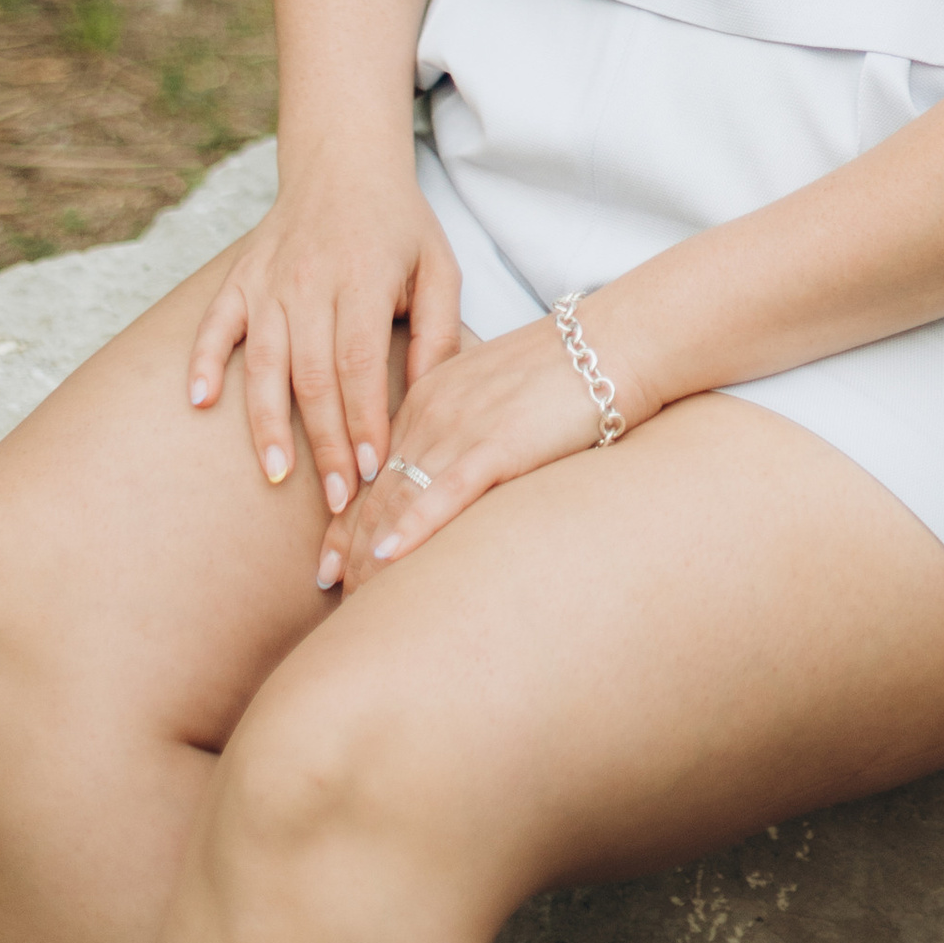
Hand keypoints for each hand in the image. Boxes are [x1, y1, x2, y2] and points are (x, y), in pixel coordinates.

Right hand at [185, 148, 461, 526]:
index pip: (360, 363)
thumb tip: (430, 398)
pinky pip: (215, 324)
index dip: (364, 419)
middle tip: (338, 499)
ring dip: (267, 423)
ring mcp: (268, 280)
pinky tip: (200, 402)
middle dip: (325, 443)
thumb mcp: (439, 267)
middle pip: (313, 375)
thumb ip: (438, 331)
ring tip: (276, 475)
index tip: (373, 469)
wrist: (343, 162)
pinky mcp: (239, 278)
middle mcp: (310, 280)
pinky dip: (202, 361)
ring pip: (264, 362)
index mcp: (364, 277)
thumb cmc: (399, 226)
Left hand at [325, 303, 659, 593]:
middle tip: (333, 598)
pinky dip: (411, 528)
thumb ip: (468, 430)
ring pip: (400, 499)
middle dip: (351, 549)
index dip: (347, 521)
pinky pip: (443, 493)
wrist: (615, 343)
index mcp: (431, 396)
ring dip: (371, 554)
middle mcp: (434, 410)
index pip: (375, 470)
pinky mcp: (497, 444)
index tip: (328, 565)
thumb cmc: (568, 372)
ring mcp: (462, 426)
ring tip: (352, 599)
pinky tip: (388, 558)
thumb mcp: (499, 393)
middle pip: (378, 492)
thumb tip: (458, 478)